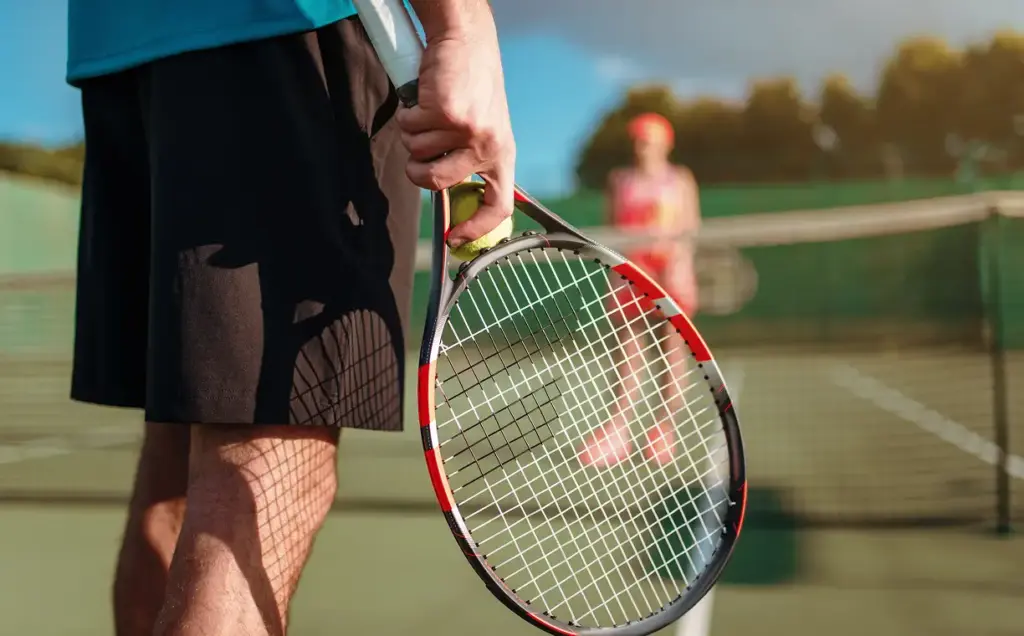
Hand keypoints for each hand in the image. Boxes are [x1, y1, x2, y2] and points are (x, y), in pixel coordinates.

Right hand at [396, 35, 515, 248]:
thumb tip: (448, 195)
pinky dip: (408, 112)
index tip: (454, 237)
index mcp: (502, 154)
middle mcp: (488, 145)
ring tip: (431, 112)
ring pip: (417, 151)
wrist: (467, 41)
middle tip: (417, 153)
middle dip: (416, 170)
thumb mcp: (483, 128)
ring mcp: (467, 129)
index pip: (498, 205)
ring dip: (414, 132)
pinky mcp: (446, 112)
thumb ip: (471, 160)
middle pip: (436, 182)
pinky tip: (425, 97)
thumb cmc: (471, 86)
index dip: (475, 228)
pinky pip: (409, 126)